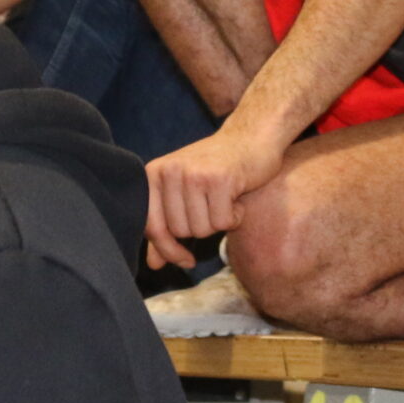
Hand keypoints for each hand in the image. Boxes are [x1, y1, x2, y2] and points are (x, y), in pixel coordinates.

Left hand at [143, 121, 289, 269]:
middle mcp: (170, 171)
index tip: (186, 260)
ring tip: (224, 198)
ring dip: (219, 222)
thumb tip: (154, 264)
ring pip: (201, 229)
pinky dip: (235, 217)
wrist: (251, 137)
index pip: (152, 227)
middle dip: (201, 227)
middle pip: (180, 231)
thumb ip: (166, 227)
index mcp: (154, 174)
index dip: (168, 250)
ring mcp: (194, 173)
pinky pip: (223, 222)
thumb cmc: (216, 167)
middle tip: (213, 204)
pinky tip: (237, 197)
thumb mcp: (183, 193)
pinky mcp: (219, 178)